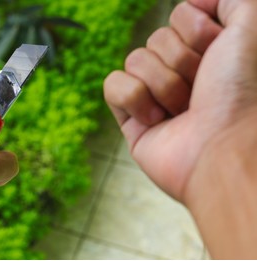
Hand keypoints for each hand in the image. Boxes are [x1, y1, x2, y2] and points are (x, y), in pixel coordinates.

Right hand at [104, 0, 256, 257]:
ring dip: (162, 84)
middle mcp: (179, 72)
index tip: (215, 57)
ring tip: (181, 110)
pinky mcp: (130, 117)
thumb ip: (233, 1)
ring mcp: (153, 95)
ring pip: (134, 59)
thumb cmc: (240, 93)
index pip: (180, 15)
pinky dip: (135, 99)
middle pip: (156, 38)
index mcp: (206, 52)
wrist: (222, 149)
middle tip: (199, 90)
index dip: (196, 32)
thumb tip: (196, 1)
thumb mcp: (251, 29)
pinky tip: (157, 120)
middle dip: (180, 62)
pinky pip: (113, 84)